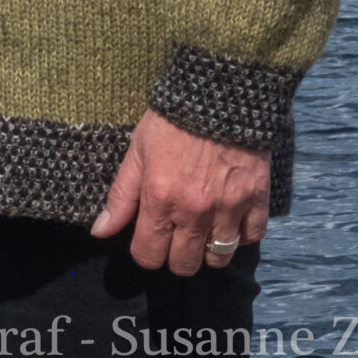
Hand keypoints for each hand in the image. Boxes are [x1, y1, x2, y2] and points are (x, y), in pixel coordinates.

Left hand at [89, 109, 269, 275]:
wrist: (219, 92)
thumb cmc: (172, 120)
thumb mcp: (138, 150)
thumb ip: (121, 195)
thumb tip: (100, 232)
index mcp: (160, 200)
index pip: (148, 255)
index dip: (145, 251)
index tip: (148, 238)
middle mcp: (194, 213)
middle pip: (184, 265)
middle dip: (175, 255)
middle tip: (176, 233)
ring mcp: (229, 210)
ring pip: (219, 259)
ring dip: (208, 250)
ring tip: (203, 229)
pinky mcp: (257, 201)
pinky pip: (251, 238)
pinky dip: (242, 234)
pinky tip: (231, 218)